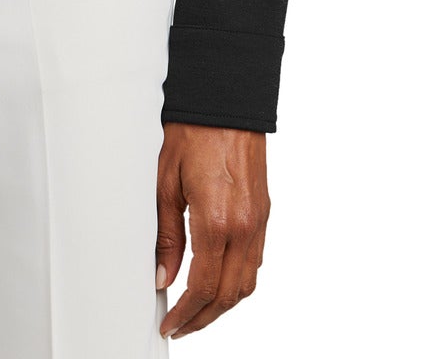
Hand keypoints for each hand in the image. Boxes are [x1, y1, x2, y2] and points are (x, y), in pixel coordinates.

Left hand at [155, 122, 269, 338]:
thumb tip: (162, 276)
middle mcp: (243, 227)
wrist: (225, 100)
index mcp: (216, 221)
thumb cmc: (192, 132)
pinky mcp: (264, 213)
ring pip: (246, 283)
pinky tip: (217, 280)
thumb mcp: (165, 182)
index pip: (202, 287)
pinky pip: (255, 261)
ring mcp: (258, 221)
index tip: (169, 324)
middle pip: (228, 295)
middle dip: (203, 318)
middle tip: (180, 326)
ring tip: (197, 311)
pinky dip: (237, 281)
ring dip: (222, 304)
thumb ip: (166, 235)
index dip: (185, 314)